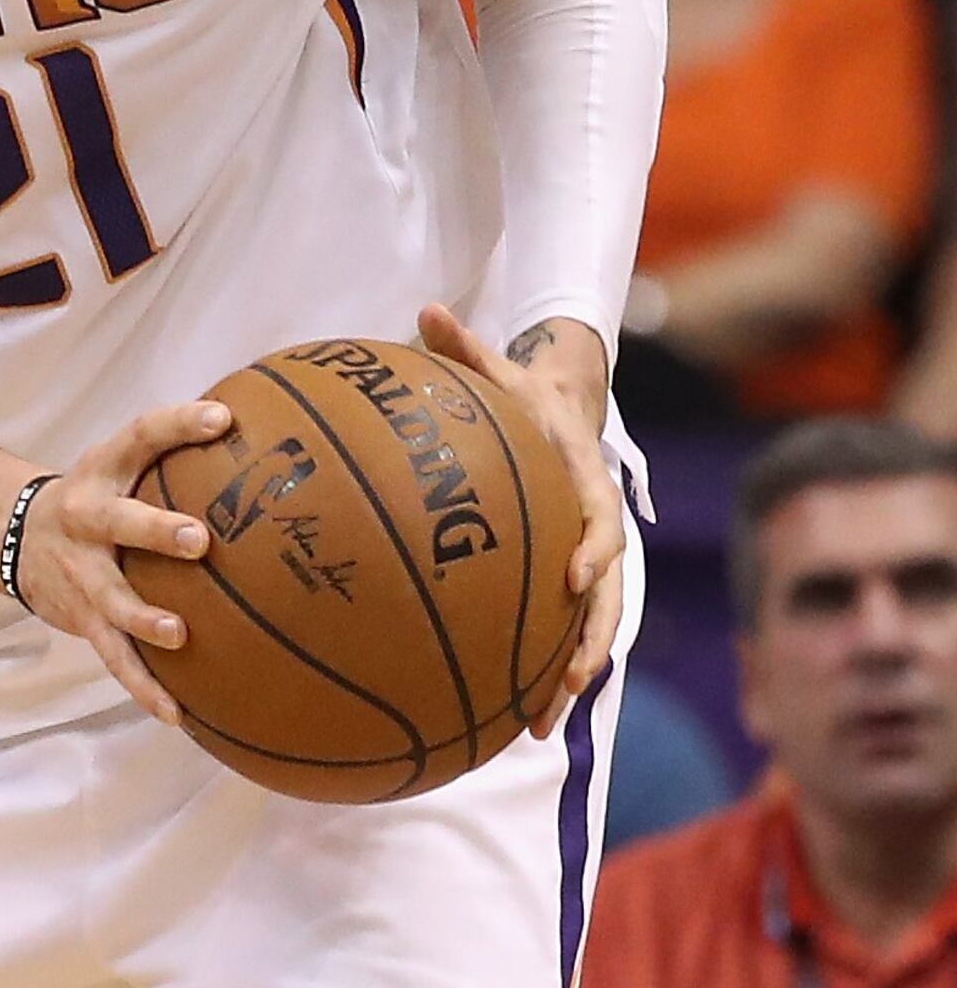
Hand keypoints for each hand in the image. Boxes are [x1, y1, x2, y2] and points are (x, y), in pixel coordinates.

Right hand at [10, 400, 233, 725]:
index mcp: (102, 473)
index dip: (178, 425)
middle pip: (118, 522)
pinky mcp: (82, 618)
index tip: (222, 418)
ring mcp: (82, 573)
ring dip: (143, 617)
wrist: (12, 536)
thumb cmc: (96, 498)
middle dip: (155, 531)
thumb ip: (175, 454)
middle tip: (199, 539)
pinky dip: (144, 687)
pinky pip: (114, 658)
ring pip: (112, 598)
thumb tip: (261, 432)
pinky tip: (177, 714)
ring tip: (178, 634)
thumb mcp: (119, 466)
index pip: (139, 437)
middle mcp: (86, 519)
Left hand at [419, 304, 621, 736]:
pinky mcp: (564, 577)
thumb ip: (464, 345)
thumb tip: (425, 307)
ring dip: (568, 676)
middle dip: (589, 644)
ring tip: (535, 725)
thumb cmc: (523, 392)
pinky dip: (539, 668)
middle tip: (565, 686)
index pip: (600, 524)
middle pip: (606, 597)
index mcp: (584, 482)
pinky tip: (505, 713)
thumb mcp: (498, 368)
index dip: (591, 552)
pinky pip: (558, 628)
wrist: (565, 408)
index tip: (572, 581)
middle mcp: (594, 528)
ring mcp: (585, 559)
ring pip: (589, 627)